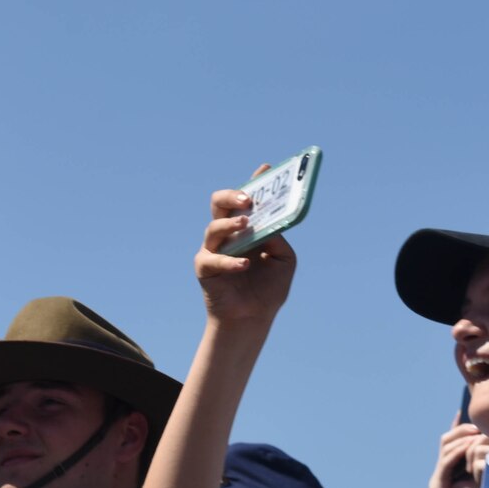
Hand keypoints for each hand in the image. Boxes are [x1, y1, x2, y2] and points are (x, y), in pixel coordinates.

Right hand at [195, 171, 296, 325]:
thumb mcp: (284, 261)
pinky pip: (212, 259)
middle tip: (248, 199)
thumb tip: (269, 225)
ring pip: (213, 227)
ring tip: (245, 224)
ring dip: (229, 223)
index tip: (265, 168)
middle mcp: (228, 234)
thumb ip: (278, 240)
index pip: (247, 199)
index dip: (255, 182)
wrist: (252, 319)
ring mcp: (214, 249)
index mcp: (248, 228)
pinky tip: (244, 264)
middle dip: (232, 195)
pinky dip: (229, 261)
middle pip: (220, 203)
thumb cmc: (268, 289)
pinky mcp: (205, 268)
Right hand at [429, 411, 488, 487]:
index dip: (457, 426)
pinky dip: (459, 450)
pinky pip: (447, 460)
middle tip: (478, 427)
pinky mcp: (439, 480)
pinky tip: (470, 446)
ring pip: (446, 446)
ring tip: (476, 434)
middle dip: (462, 429)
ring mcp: (439, 473)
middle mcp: (443, 467)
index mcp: (452, 467)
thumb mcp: (483, 481)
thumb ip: (486, 467)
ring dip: (462, 438)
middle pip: (447, 439)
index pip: (452, 441)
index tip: (462, 411)